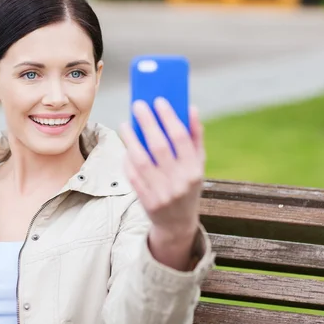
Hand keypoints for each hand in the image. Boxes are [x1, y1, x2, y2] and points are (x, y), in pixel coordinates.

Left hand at [120, 98, 205, 268]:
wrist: (178, 224)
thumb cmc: (188, 185)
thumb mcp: (198, 165)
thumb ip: (195, 137)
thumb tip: (191, 108)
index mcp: (194, 170)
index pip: (180, 138)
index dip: (169, 118)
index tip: (158, 100)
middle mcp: (179, 182)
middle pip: (159, 146)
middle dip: (147, 123)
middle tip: (138, 104)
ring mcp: (161, 193)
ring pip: (141, 160)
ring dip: (131, 139)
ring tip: (125, 124)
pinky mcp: (146, 201)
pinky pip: (133, 175)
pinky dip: (128, 159)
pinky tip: (125, 146)